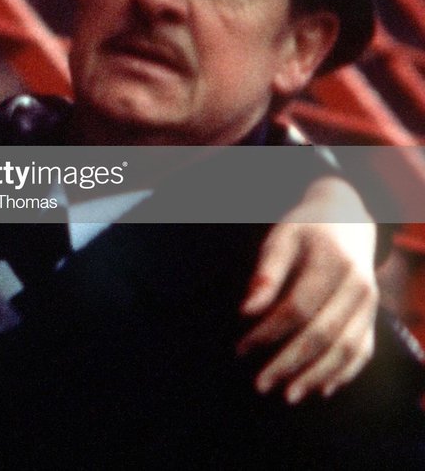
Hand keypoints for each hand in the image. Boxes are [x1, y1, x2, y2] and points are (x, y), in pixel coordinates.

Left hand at [236, 175, 376, 403]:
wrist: (348, 219)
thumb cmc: (306, 228)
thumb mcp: (281, 237)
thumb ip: (266, 272)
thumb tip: (246, 311)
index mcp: (333, 262)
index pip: (297, 308)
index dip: (268, 332)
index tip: (241, 349)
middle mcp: (358, 286)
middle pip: (323, 334)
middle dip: (290, 363)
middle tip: (260, 384)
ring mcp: (370, 304)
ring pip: (346, 348)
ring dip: (317, 376)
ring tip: (288, 395)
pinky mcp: (373, 316)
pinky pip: (363, 351)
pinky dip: (344, 373)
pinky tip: (322, 389)